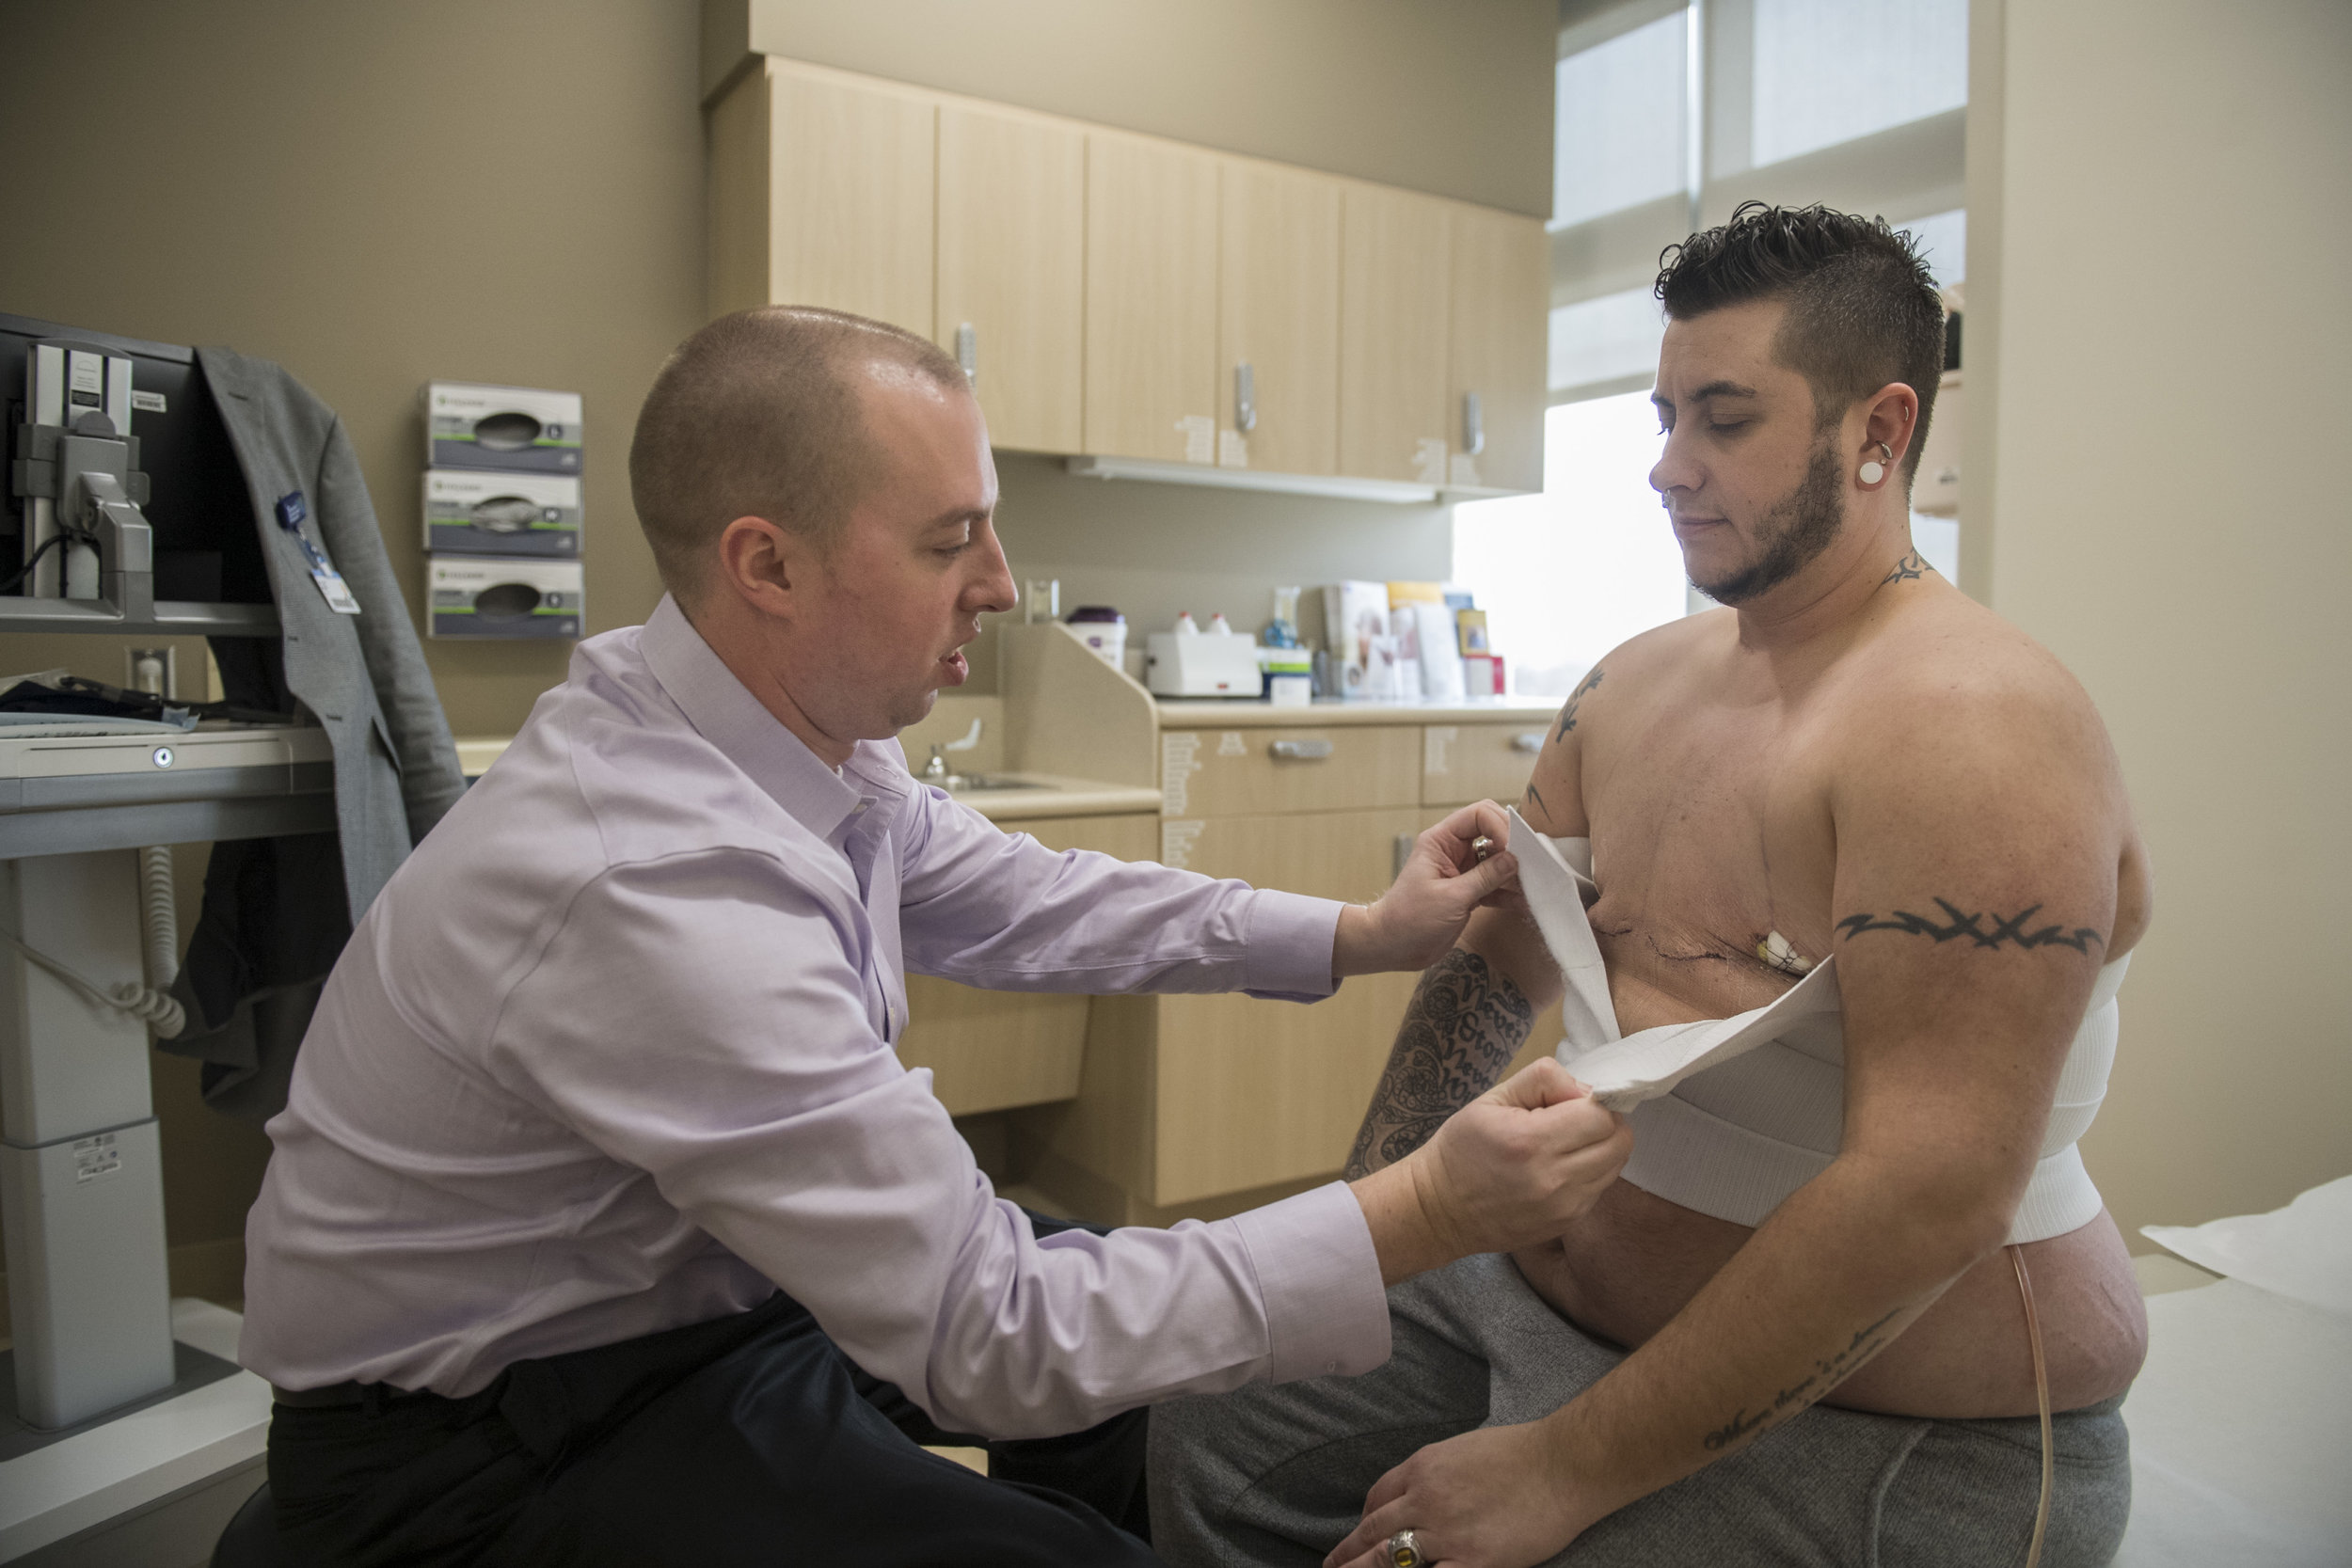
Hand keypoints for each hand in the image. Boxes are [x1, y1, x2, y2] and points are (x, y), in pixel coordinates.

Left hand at [1324, 1422, 1593, 1567]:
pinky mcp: (1472, 1560)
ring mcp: (1445, 1532)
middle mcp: (1424, 1499)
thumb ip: (1438, 1472)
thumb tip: (1423, 1489)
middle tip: (1332, 1566)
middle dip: (1349, 1552)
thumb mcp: (1464, 1450)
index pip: (1379, 1496)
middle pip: (1373, 1530)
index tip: (1360, 1533)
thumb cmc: (1523, 1452)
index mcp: (1423, 1468)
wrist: (1562, 1463)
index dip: (1365, 1518)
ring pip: (1388, 1558)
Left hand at [1335, 801, 1518, 976]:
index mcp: (1441, 841)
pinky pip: (1495, 885)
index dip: (1500, 826)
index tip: (1514, 849)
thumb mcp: (1451, 897)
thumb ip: (1485, 877)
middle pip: (1492, 834)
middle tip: (1530, 865)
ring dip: (1515, 873)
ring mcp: (1462, 872)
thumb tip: (1514, 859)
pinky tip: (1523, 903)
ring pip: (1497, 861)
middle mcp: (1453, 851)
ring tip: (1533, 886)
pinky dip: (1509, 893)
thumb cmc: (1409, 918)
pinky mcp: (1468, 893)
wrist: (1393, 946)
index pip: (1478, 815)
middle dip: (1513, 847)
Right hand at [1415, 1058, 1629, 1258]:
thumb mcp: (1493, 1098)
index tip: (1569, 1103)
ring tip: (1566, 1144)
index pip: (1600, 1116)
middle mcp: (1554, 1179)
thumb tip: (1585, 1090)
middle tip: (1574, 1120)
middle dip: (1604, 1123)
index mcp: (1532, 1141)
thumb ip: (1544, 1080)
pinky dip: (1590, 1172)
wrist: (1440, 1209)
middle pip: (1619, 1141)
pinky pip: (1600, 1188)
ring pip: (1615, 1165)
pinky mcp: (1567, 1223)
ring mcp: (1564, 1207)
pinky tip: (1559, 1168)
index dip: (1591, 1102)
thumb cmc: (1461, 1148)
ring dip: (1601, 1148)